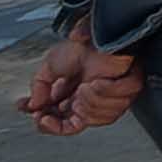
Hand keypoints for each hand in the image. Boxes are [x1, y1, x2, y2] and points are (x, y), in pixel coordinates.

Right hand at [24, 32, 140, 135]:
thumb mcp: (50, 66)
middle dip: (66, 116)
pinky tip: (99, 83)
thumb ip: (39, 87)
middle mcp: (91, 101)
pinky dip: (105, 94)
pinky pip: (117, 106)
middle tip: (59, 106)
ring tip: (84, 86)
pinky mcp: (127, 92)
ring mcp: (110, 98)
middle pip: (77, 126)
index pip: (62, 124)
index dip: (49, 125)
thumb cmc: (81, 48)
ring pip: (97, 118)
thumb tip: (33, 105)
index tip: (39, 117)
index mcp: (73, 98)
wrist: (98, 35)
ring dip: (89, 103)